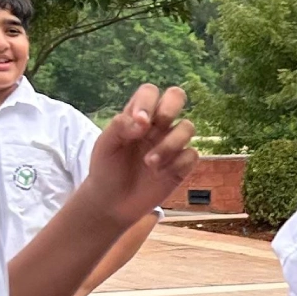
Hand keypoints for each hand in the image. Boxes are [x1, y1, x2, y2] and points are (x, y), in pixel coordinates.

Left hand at [80, 85, 197, 226]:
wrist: (112, 203)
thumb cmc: (106, 169)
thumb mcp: (104, 146)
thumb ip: (120, 126)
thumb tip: (144, 121)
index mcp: (138, 116)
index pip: (150, 92)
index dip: (148, 102)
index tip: (138, 121)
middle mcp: (158, 126)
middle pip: (177, 97)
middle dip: (170, 107)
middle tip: (157, 125)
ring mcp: (172, 144)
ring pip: (188, 127)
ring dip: (170, 144)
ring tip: (149, 163)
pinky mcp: (182, 165)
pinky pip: (191, 155)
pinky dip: (176, 164)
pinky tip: (159, 174)